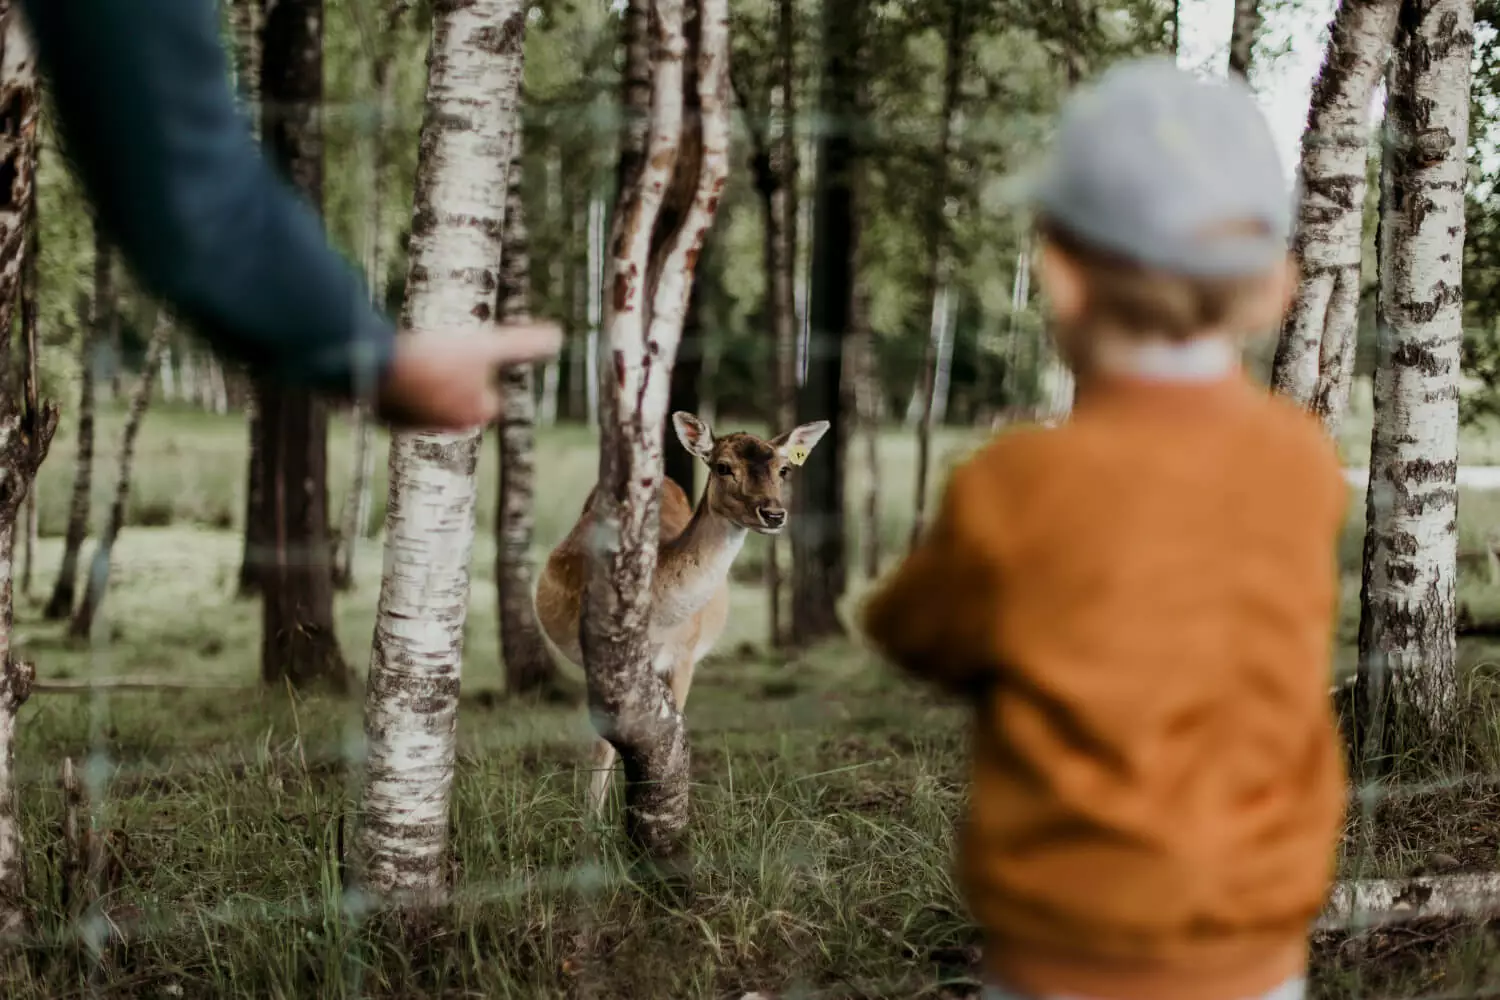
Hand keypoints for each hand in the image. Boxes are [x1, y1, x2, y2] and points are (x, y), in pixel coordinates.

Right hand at [374, 321, 563, 430]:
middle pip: (457, 398)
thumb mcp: (486, 346)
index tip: (467, 359)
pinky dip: (400, 385)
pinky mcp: (386, 416)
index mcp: (473, 415)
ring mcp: (412, 423)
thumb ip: (522, 345)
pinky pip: (400, 399)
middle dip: (451, 381)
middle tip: (440, 357)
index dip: (479, 374)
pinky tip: (394, 367)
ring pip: (428, 399)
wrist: (377, 368)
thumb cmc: (438, 359)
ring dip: (425, 381)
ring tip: (419, 360)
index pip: (487, 398)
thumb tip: (558, 337)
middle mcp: (444, 427)